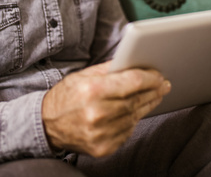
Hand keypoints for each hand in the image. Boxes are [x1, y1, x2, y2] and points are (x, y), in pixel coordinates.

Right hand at [41, 61, 170, 156]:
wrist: (46, 125)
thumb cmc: (66, 96)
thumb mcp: (83, 76)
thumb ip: (109, 69)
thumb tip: (134, 61)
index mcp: (92, 90)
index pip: (132, 82)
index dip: (150, 78)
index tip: (159, 75)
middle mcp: (97, 113)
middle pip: (136, 100)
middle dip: (153, 91)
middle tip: (164, 85)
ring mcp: (101, 134)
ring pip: (135, 117)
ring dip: (147, 105)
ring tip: (155, 96)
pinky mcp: (103, 148)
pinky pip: (127, 132)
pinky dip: (133, 120)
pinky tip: (136, 111)